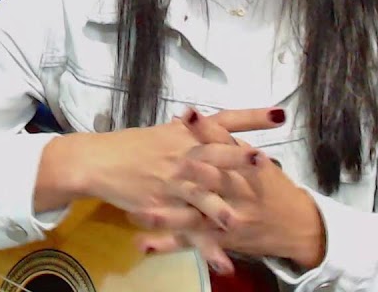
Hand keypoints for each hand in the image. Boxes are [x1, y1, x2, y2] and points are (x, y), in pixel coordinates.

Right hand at [35, 107, 284, 244]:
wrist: (98, 162)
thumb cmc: (132, 146)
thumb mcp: (165, 133)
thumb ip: (192, 132)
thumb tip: (213, 125)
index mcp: (187, 134)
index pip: (224, 120)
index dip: (252, 117)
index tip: (279, 114)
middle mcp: (182, 155)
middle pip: (215, 155)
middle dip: (238, 159)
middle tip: (263, 161)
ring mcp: (173, 182)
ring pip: (200, 196)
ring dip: (219, 208)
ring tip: (238, 221)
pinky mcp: (164, 207)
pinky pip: (188, 230)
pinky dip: (206, 247)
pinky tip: (223, 262)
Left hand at [127, 109, 326, 274]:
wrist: (300, 227)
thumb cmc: (272, 188)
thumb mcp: (256, 161)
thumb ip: (227, 141)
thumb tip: (193, 117)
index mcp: (248, 167)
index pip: (226, 144)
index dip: (207, 129)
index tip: (187, 113)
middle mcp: (240, 192)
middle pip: (214, 179)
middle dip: (190, 172)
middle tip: (164, 164)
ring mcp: (230, 219)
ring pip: (197, 217)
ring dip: (168, 216)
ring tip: (139, 213)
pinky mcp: (223, 240)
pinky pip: (194, 243)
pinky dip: (170, 244)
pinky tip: (146, 244)